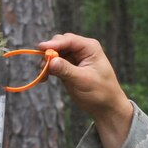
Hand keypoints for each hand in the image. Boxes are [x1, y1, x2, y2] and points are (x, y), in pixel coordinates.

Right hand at [39, 33, 132, 147]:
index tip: (41, 48)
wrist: (106, 107)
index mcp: (89, 47)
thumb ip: (67, 70)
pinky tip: (44, 78)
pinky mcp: (68, 67)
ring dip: (47, 62)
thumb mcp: (84, 81)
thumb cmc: (100, 92)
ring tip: (44, 75)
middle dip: (49, 52)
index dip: (54, 43)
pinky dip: (48, 69)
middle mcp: (81, 49)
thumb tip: (51, 60)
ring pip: (54, 53)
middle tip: (43, 66)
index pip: (69, 40)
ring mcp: (74, 58)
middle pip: (59, 44)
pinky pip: (54, 64)